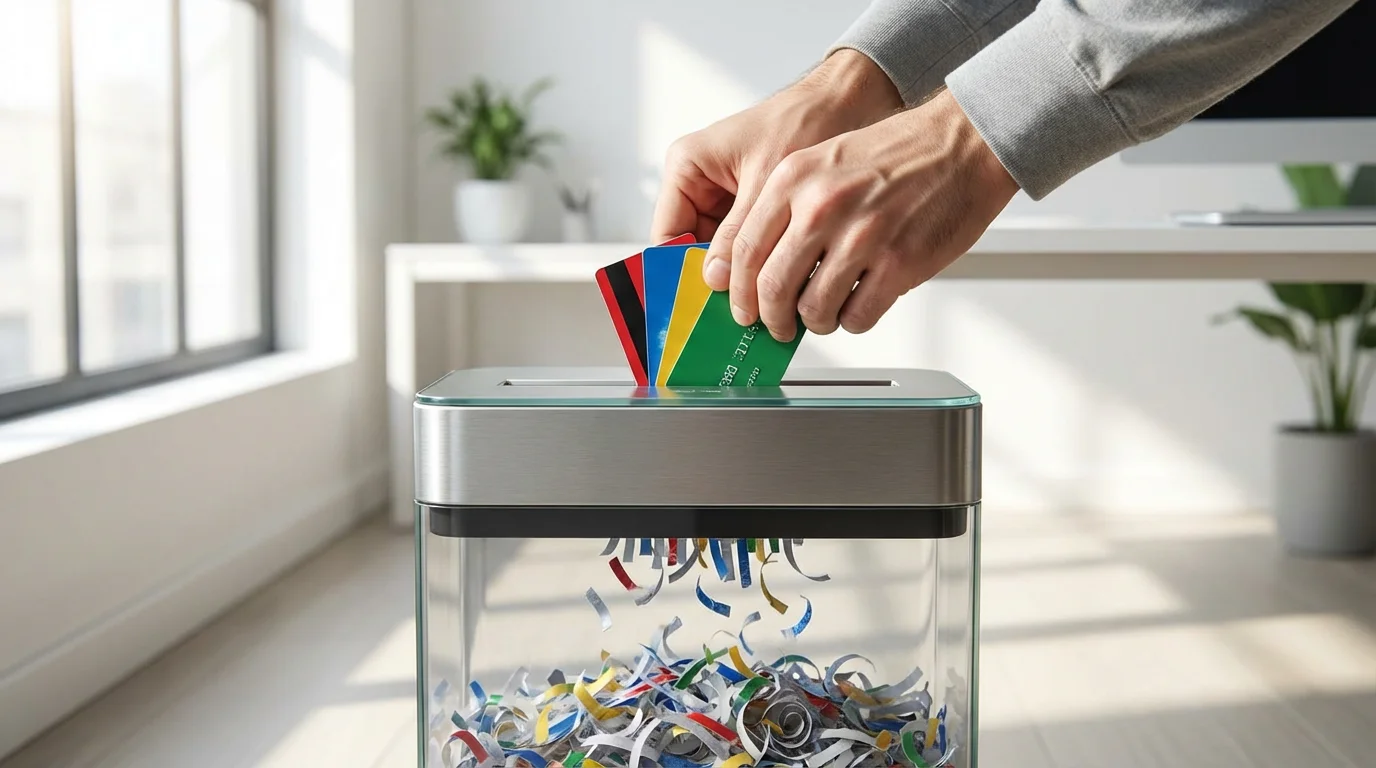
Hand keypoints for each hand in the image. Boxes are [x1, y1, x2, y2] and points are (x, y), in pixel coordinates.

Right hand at [650, 50, 900, 288]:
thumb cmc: (805, 121)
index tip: (696, 307)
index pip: (667, 236)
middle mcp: (700, 184)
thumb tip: (715, 280)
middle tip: (734, 315)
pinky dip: (761, 268)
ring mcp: (726, 199)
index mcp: (687, 167)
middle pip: (693, 251)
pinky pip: (748, 248)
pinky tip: (778, 286)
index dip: (679, 274)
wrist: (848, 103)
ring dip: (741, 279)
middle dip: (715, 283)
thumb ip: (739, 233)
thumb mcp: (767, 181)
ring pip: (722, 255)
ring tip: (760, 306)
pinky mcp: (753, 209)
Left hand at [727, 89, 1018, 340]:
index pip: (745, 250)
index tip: (741, 308)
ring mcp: (861, 236)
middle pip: (771, 287)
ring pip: (813, 309)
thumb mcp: (822, 161)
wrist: (960, 144)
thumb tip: (757, 264)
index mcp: (794, 179)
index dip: (738, 291)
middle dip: (770, 318)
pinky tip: (858, 307)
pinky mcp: (898, 262)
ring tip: (824, 315)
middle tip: (777, 326)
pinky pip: (857, 316)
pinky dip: (852, 321)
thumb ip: (786, 208)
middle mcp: (821, 206)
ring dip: (815, 322)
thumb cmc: (895, 154)